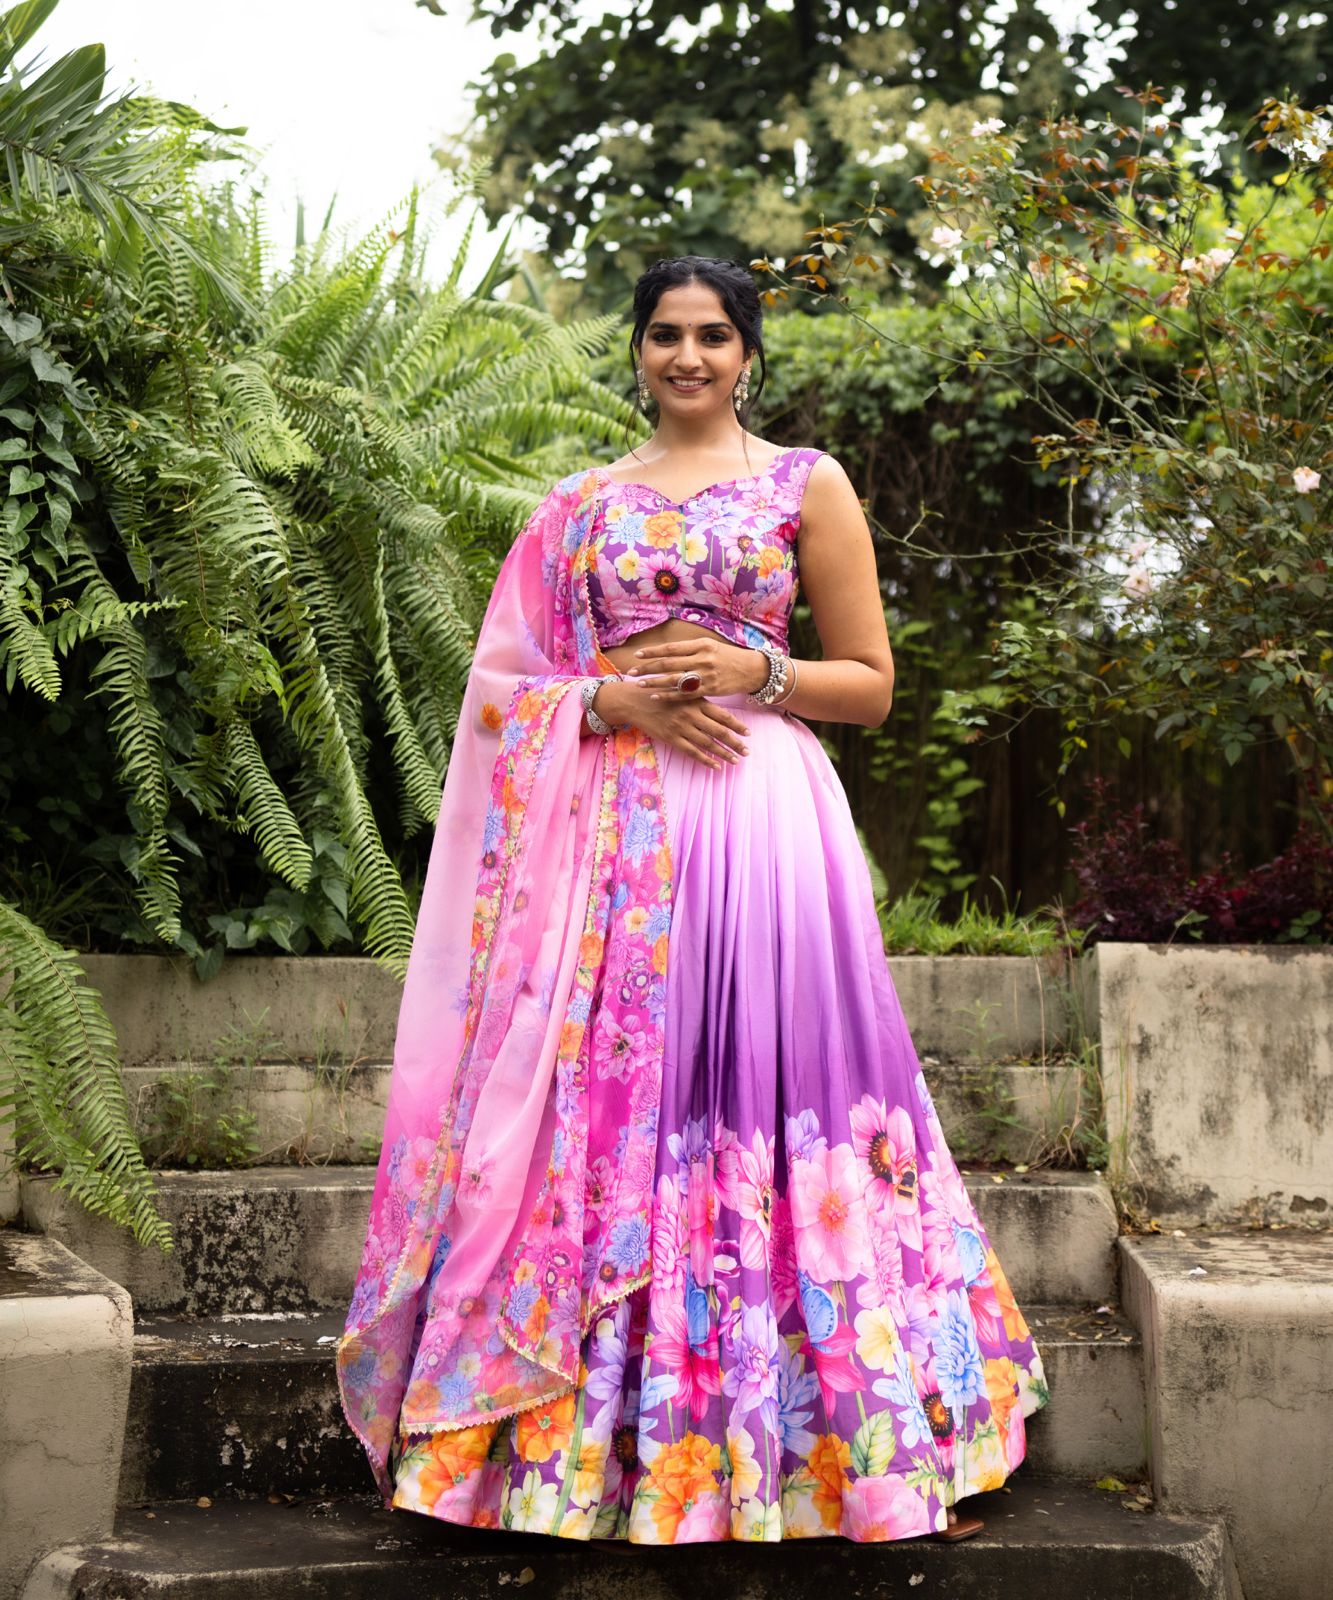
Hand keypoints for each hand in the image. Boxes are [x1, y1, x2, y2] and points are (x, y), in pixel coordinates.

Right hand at [594, 675, 750, 769]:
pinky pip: (693, 752)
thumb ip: (700, 699)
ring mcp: (682, 728)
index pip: (723, 715)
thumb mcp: (682, 691)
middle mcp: (691, 715)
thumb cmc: (661, 693)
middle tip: (747, 751)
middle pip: (719, 732)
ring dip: (724, 753)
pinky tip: (717, 766)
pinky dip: (706, 760)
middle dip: (735, 743)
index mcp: (696, 701)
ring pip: (708, 744)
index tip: (748, 733)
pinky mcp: (672, 738)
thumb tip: (719, 710)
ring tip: (736, 761)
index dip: (737, 725)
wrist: (635, 700)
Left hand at [623, 636, 768, 699]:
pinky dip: (668, 695)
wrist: (751, 669)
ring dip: (654, 682)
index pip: (671, 648)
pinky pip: (685, 694)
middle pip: (668, 663)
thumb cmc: (728, 657)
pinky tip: (656, 697)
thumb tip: (667, 650)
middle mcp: (702, 658)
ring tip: (639, 684)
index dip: (653, 651)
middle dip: (647, 667)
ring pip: (674, 679)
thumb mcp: (711, 646)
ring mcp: (706, 675)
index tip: (638, 654)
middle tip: (631, 671)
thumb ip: (691, 648)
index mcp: (701, 644)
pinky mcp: (710, 689)